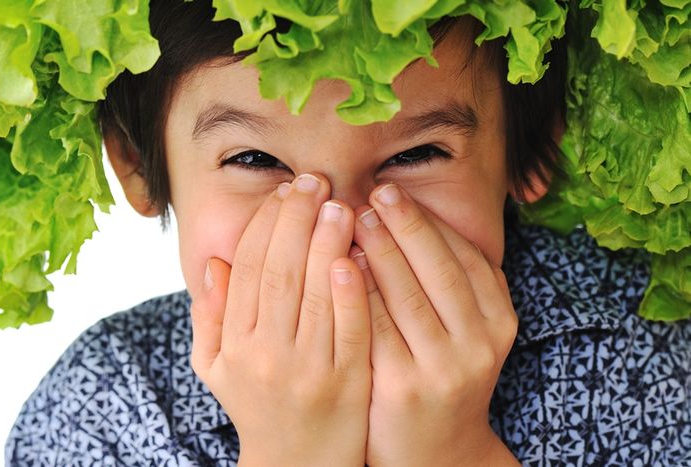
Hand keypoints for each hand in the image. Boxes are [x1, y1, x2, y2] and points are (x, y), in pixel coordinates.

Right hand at [190, 173, 370, 465]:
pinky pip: (350, 327)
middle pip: (280, 270)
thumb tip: (213, 263)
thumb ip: (210, 316)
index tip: (285, 192)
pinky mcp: (347, 381)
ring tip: (339, 204)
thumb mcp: (216, 367)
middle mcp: (266, 352)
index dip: (265, 224)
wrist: (298, 464)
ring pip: (315, 292)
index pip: (247, 267)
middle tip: (315, 182)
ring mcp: (307, 368)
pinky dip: (352, 290)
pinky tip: (356, 255)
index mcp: (234, 343)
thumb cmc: (258, 407)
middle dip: (297, 220)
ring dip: (327, 242)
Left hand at [352, 183, 518, 466]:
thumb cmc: (442, 376)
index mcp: (499, 322)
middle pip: (439, 270)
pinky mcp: (403, 388)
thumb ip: (455, 284)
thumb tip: (415, 217)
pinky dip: (357, 291)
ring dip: (378, 251)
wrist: (435, 451)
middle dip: (405, 225)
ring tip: (352, 218)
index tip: (397, 192)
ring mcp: (443, 369)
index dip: (430, 222)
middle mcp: (479, 344)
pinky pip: (375, 328)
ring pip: (406, 295)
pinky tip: (340, 263)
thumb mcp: (467, 332)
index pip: (467, 258)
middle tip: (373, 194)